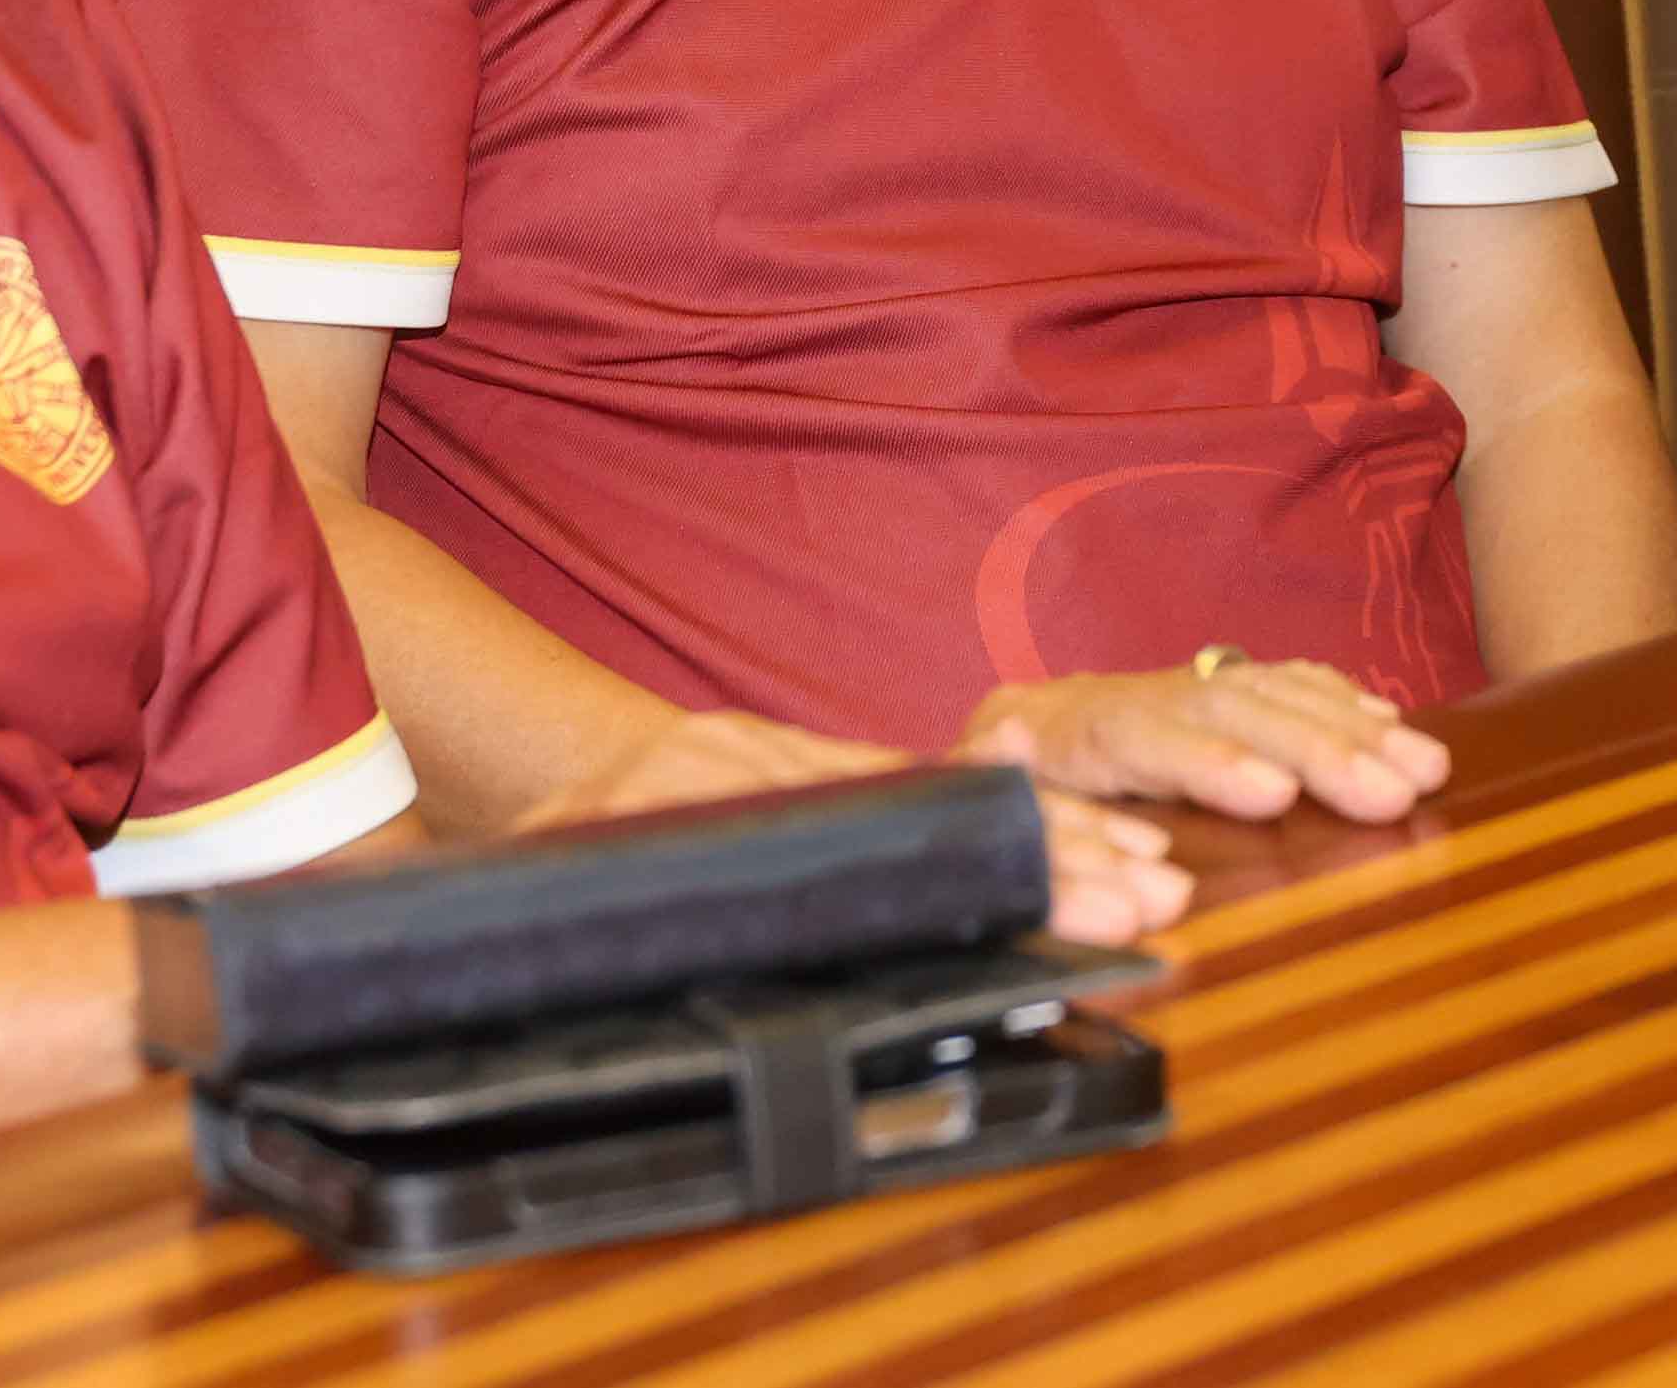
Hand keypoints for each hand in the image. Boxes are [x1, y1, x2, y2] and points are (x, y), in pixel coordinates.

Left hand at [531, 709, 1191, 947]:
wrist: (556, 742)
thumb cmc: (554, 833)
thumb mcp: (537, 872)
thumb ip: (539, 911)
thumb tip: (516, 933)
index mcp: (715, 795)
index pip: (854, 825)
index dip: (943, 857)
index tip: (1031, 889)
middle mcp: (783, 770)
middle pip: (933, 813)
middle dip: (1047, 857)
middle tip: (1145, 897)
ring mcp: (820, 766)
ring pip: (952, 799)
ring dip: (1058, 837)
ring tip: (1160, 876)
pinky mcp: (841, 771)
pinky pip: (943, 791)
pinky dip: (1023, 818)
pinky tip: (1104, 840)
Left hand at [958, 658, 1451, 831]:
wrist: (999, 735)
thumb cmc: (991, 783)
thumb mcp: (967, 788)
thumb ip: (986, 774)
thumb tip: (1004, 746)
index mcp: (1069, 730)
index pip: (1144, 734)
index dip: (1209, 761)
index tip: (1272, 793)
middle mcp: (1137, 696)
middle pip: (1232, 708)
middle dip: (1316, 748)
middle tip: (1390, 791)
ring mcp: (1183, 689)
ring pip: (1271, 693)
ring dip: (1353, 729)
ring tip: (1422, 769)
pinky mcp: (1216, 696)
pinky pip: (1287, 686)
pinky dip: (1345, 704)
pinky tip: (1396, 727)